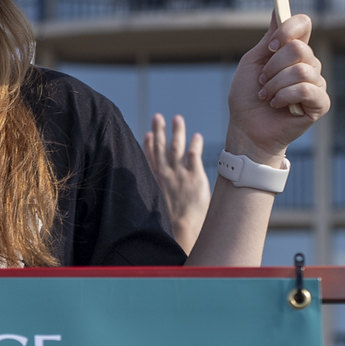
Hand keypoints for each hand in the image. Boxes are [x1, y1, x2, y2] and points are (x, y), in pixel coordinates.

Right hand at [142, 113, 208, 253]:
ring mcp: (179, 174)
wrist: (182, 229)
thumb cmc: (172, 224)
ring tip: (177, 119)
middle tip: (157, 117)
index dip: (149, 145)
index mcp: (154, 181)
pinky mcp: (194, 176)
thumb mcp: (158, 209)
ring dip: (176, 131)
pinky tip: (196, 136)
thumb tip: (158, 197)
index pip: (150, 158)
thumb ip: (159, 197)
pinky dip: (194, 144)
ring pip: (176, 147)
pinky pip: (193, 155)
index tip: (148, 134)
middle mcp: (165, 174)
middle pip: (161, 147)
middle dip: (159, 131)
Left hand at [223, 14, 327, 163]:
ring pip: (302, 70)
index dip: (289, 29)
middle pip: (300, 48)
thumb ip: (269, 39)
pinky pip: (307, 89)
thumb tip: (277, 9)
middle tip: (262, 81)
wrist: (246, 128)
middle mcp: (308, 64)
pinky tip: (276, 105)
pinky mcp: (320, 103)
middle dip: (273, 66)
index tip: (271, 45)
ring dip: (275, 84)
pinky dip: (284, 96)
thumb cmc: (247, 96)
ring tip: (266, 96)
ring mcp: (316, 83)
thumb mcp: (253, 63)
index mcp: (292, 52)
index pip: (304, 24)